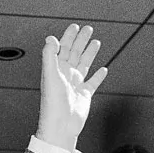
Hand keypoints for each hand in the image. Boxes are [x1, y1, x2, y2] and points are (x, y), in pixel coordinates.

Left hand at [34, 23, 106, 152]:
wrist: (61, 125)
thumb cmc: (53, 103)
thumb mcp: (50, 75)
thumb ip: (49, 55)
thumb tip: (50, 38)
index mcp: (56, 69)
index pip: (62, 48)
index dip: (68, 37)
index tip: (75, 26)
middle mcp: (65, 75)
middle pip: (74, 53)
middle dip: (81, 41)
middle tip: (88, 29)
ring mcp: (75, 85)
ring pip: (84, 65)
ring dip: (89, 53)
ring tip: (96, 42)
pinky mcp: (84, 95)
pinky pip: (93, 83)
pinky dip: (98, 76)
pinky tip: (103, 69)